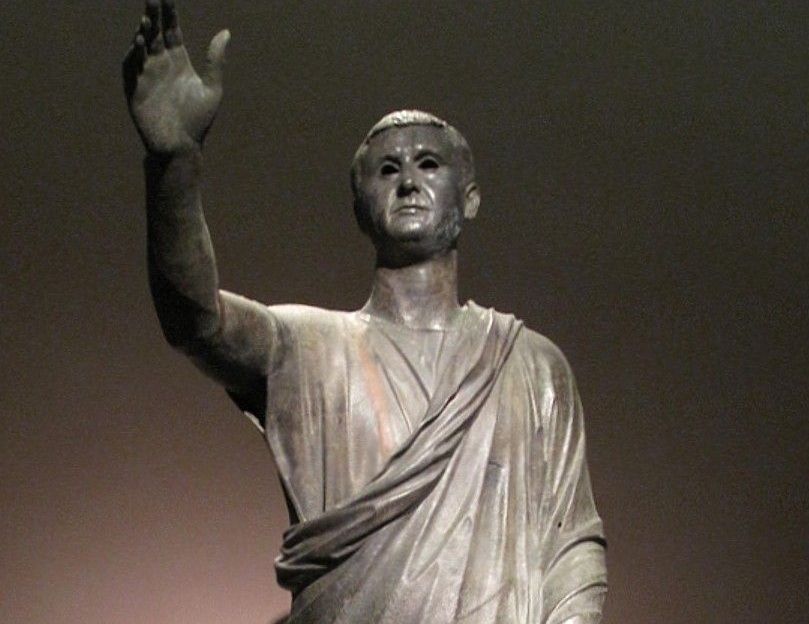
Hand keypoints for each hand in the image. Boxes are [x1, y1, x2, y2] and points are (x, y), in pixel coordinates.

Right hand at [122, 0, 229, 153]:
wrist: (182, 146)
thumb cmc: (198, 120)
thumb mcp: (212, 88)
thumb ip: (216, 60)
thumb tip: (225, 31)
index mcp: (179, 61)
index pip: (172, 30)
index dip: (170, 13)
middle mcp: (161, 64)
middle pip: (155, 33)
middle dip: (153, 15)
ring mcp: (147, 75)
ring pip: (142, 47)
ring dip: (143, 33)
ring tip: (147, 20)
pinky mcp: (135, 89)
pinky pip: (131, 67)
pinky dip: (134, 54)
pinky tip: (140, 42)